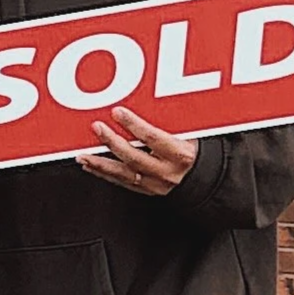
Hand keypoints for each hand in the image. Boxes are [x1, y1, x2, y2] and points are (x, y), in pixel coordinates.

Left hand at [75, 106, 198, 194]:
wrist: (210, 182)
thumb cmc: (200, 153)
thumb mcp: (194, 133)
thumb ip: (174, 121)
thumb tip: (153, 102)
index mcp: (181, 155)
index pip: (152, 138)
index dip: (133, 124)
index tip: (117, 112)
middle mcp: (167, 172)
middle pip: (133, 156)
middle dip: (112, 141)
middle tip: (96, 128)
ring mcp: (157, 185)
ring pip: (123, 174)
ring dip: (100, 163)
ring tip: (82, 155)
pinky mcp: (149, 192)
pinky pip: (123, 184)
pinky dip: (105, 174)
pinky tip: (93, 166)